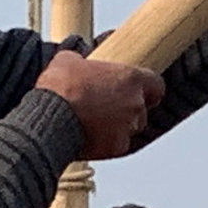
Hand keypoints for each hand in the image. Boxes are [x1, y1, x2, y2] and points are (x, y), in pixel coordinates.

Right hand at [36, 49, 163, 161]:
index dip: (147, 89)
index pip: (157, 85)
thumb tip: (76, 60)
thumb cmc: (60, 88)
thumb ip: (81, 60)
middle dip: (127, 110)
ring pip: (131, 129)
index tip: (137, 91)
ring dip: (119, 127)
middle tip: (107, 108)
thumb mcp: (67, 60)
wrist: (50, 120)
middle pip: (142, 109)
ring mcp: (128, 127)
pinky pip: (117, 145)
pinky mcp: (116, 147)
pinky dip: (107, 143)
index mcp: (130, 78)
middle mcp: (135, 103)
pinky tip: (90, 137)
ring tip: (96, 124)